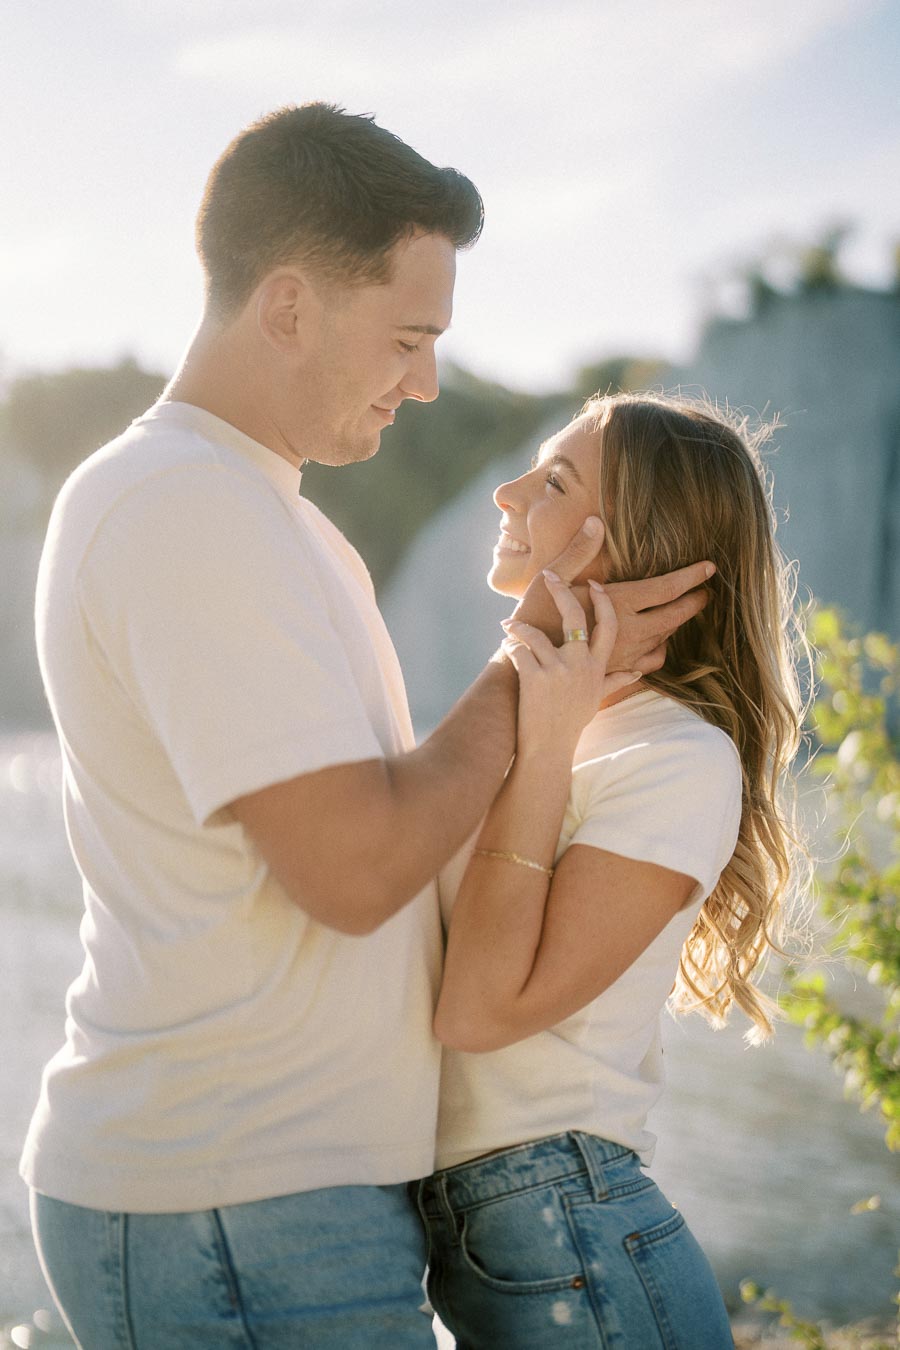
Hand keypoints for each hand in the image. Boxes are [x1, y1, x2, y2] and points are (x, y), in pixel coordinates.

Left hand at [501, 573, 640, 758]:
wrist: (549, 747)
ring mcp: (557, 671)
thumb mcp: (597, 699)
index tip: (595, 585)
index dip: (602, 602)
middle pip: (574, 617)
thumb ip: (615, 681)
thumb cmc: (571, 722)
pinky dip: (510, 648)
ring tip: (508, 626)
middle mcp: (580, 665)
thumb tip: (637, 672)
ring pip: (535, 634)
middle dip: (561, 592)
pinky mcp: (534, 678)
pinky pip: (519, 650)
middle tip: (549, 577)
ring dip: (518, 627)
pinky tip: (506, 648)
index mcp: (596, 667)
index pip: (607, 626)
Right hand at [511, 518, 714, 674]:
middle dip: (694, 602)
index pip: (667, 588)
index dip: (692, 576)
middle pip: (675, 616)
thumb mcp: (552, 579)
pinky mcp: (618, 673)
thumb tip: (595, 521)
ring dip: (676, 625)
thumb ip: (578, 551)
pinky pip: (651, 664)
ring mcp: (625, 656)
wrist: (524, 669)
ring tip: (680, 614)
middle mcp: (629, 631)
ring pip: (664, 639)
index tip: (710, 567)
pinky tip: (655, 644)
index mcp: (617, 603)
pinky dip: (659, 651)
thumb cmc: (533, 618)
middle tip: (705, 592)